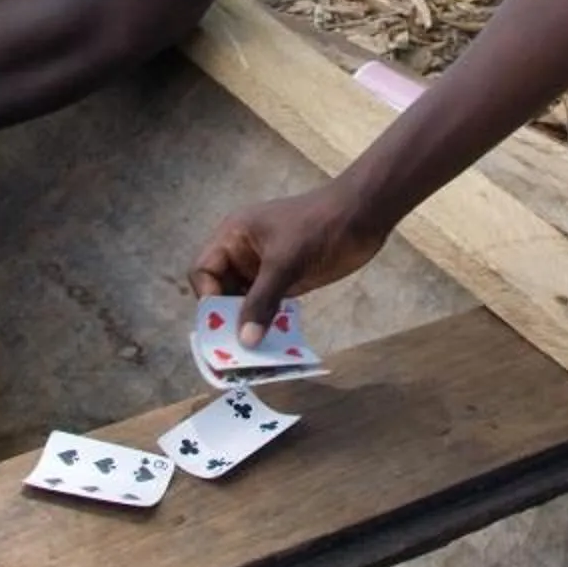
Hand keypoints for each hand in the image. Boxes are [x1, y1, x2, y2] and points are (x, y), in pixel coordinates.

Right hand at [191, 183, 388, 339]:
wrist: (364, 214)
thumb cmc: (319, 226)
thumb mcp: (286, 261)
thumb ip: (263, 300)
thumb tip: (245, 340)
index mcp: (234, 236)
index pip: (203, 271)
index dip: (208, 297)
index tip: (223, 322)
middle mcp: (244, 253)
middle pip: (221, 290)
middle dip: (226, 317)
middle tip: (235, 348)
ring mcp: (266, 268)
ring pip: (245, 302)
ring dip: (248, 324)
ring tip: (253, 352)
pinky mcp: (287, 280)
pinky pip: (268, 305)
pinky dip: (268, 322)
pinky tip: (273, 342)